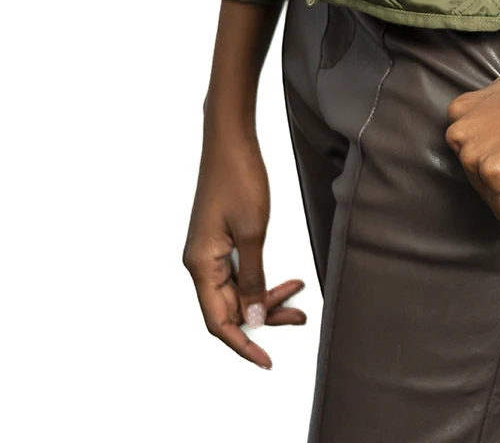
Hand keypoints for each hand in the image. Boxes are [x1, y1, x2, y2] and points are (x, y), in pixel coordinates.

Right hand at [182, 136, 305, 366]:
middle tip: (299, 318)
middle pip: (229, 308)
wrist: (230, 139)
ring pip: (237, 291)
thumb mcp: (253, 233)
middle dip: (264, 318)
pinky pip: (239, 273)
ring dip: (267, 298)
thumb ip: (254, 279)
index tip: (266, 360)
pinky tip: (287, 280)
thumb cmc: (238, 178)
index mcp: (200, 265)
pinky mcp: (219, 241)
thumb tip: (255, 318)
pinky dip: (262, 279)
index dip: (242, 344)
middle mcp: (200, 263)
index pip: (217, 322)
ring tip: (299, 300)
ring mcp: (209, 251)